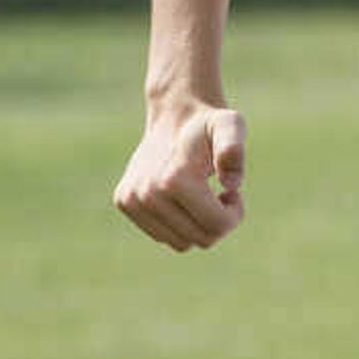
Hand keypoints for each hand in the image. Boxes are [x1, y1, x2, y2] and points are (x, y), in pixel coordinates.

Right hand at [114, 99, 246, 251]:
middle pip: (200, 239)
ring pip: (181, 243)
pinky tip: (185, 198)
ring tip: (203, 195)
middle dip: (219, 221)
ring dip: (199, 225)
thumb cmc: (209, 124)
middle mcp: (146, 193)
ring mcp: (131, 200)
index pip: (216, 226)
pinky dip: (180, 225)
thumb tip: (231, 185)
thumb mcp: (230, 126)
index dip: (234, 214)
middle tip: (221, 194)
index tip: (232, 192)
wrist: (174, 114)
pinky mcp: (124, 202)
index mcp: (174, 179)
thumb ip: (233, 149)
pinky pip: (162, 236)